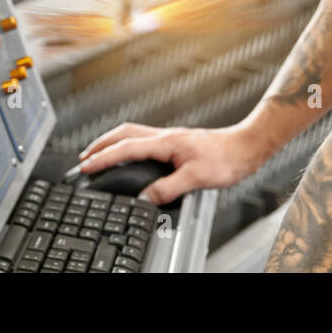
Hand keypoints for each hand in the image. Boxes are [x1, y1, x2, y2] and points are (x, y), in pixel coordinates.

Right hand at [76, 122, 270, 205]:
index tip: (86, 166)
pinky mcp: (178, 142)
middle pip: (124, 134)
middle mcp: (166, 136)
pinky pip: (145, 139)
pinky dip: (130, 145)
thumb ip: (168, 189)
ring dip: (114, 142)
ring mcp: (171, 138)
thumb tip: (145, 198)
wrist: (246, 147)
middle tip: (85, 157)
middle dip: (102, 144)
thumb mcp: (196, 178)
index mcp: (166, 142)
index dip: (104, 157)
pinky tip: (132, 155)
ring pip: (134, 134)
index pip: (126, 148)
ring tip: (101, 154)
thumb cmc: (227, 158)